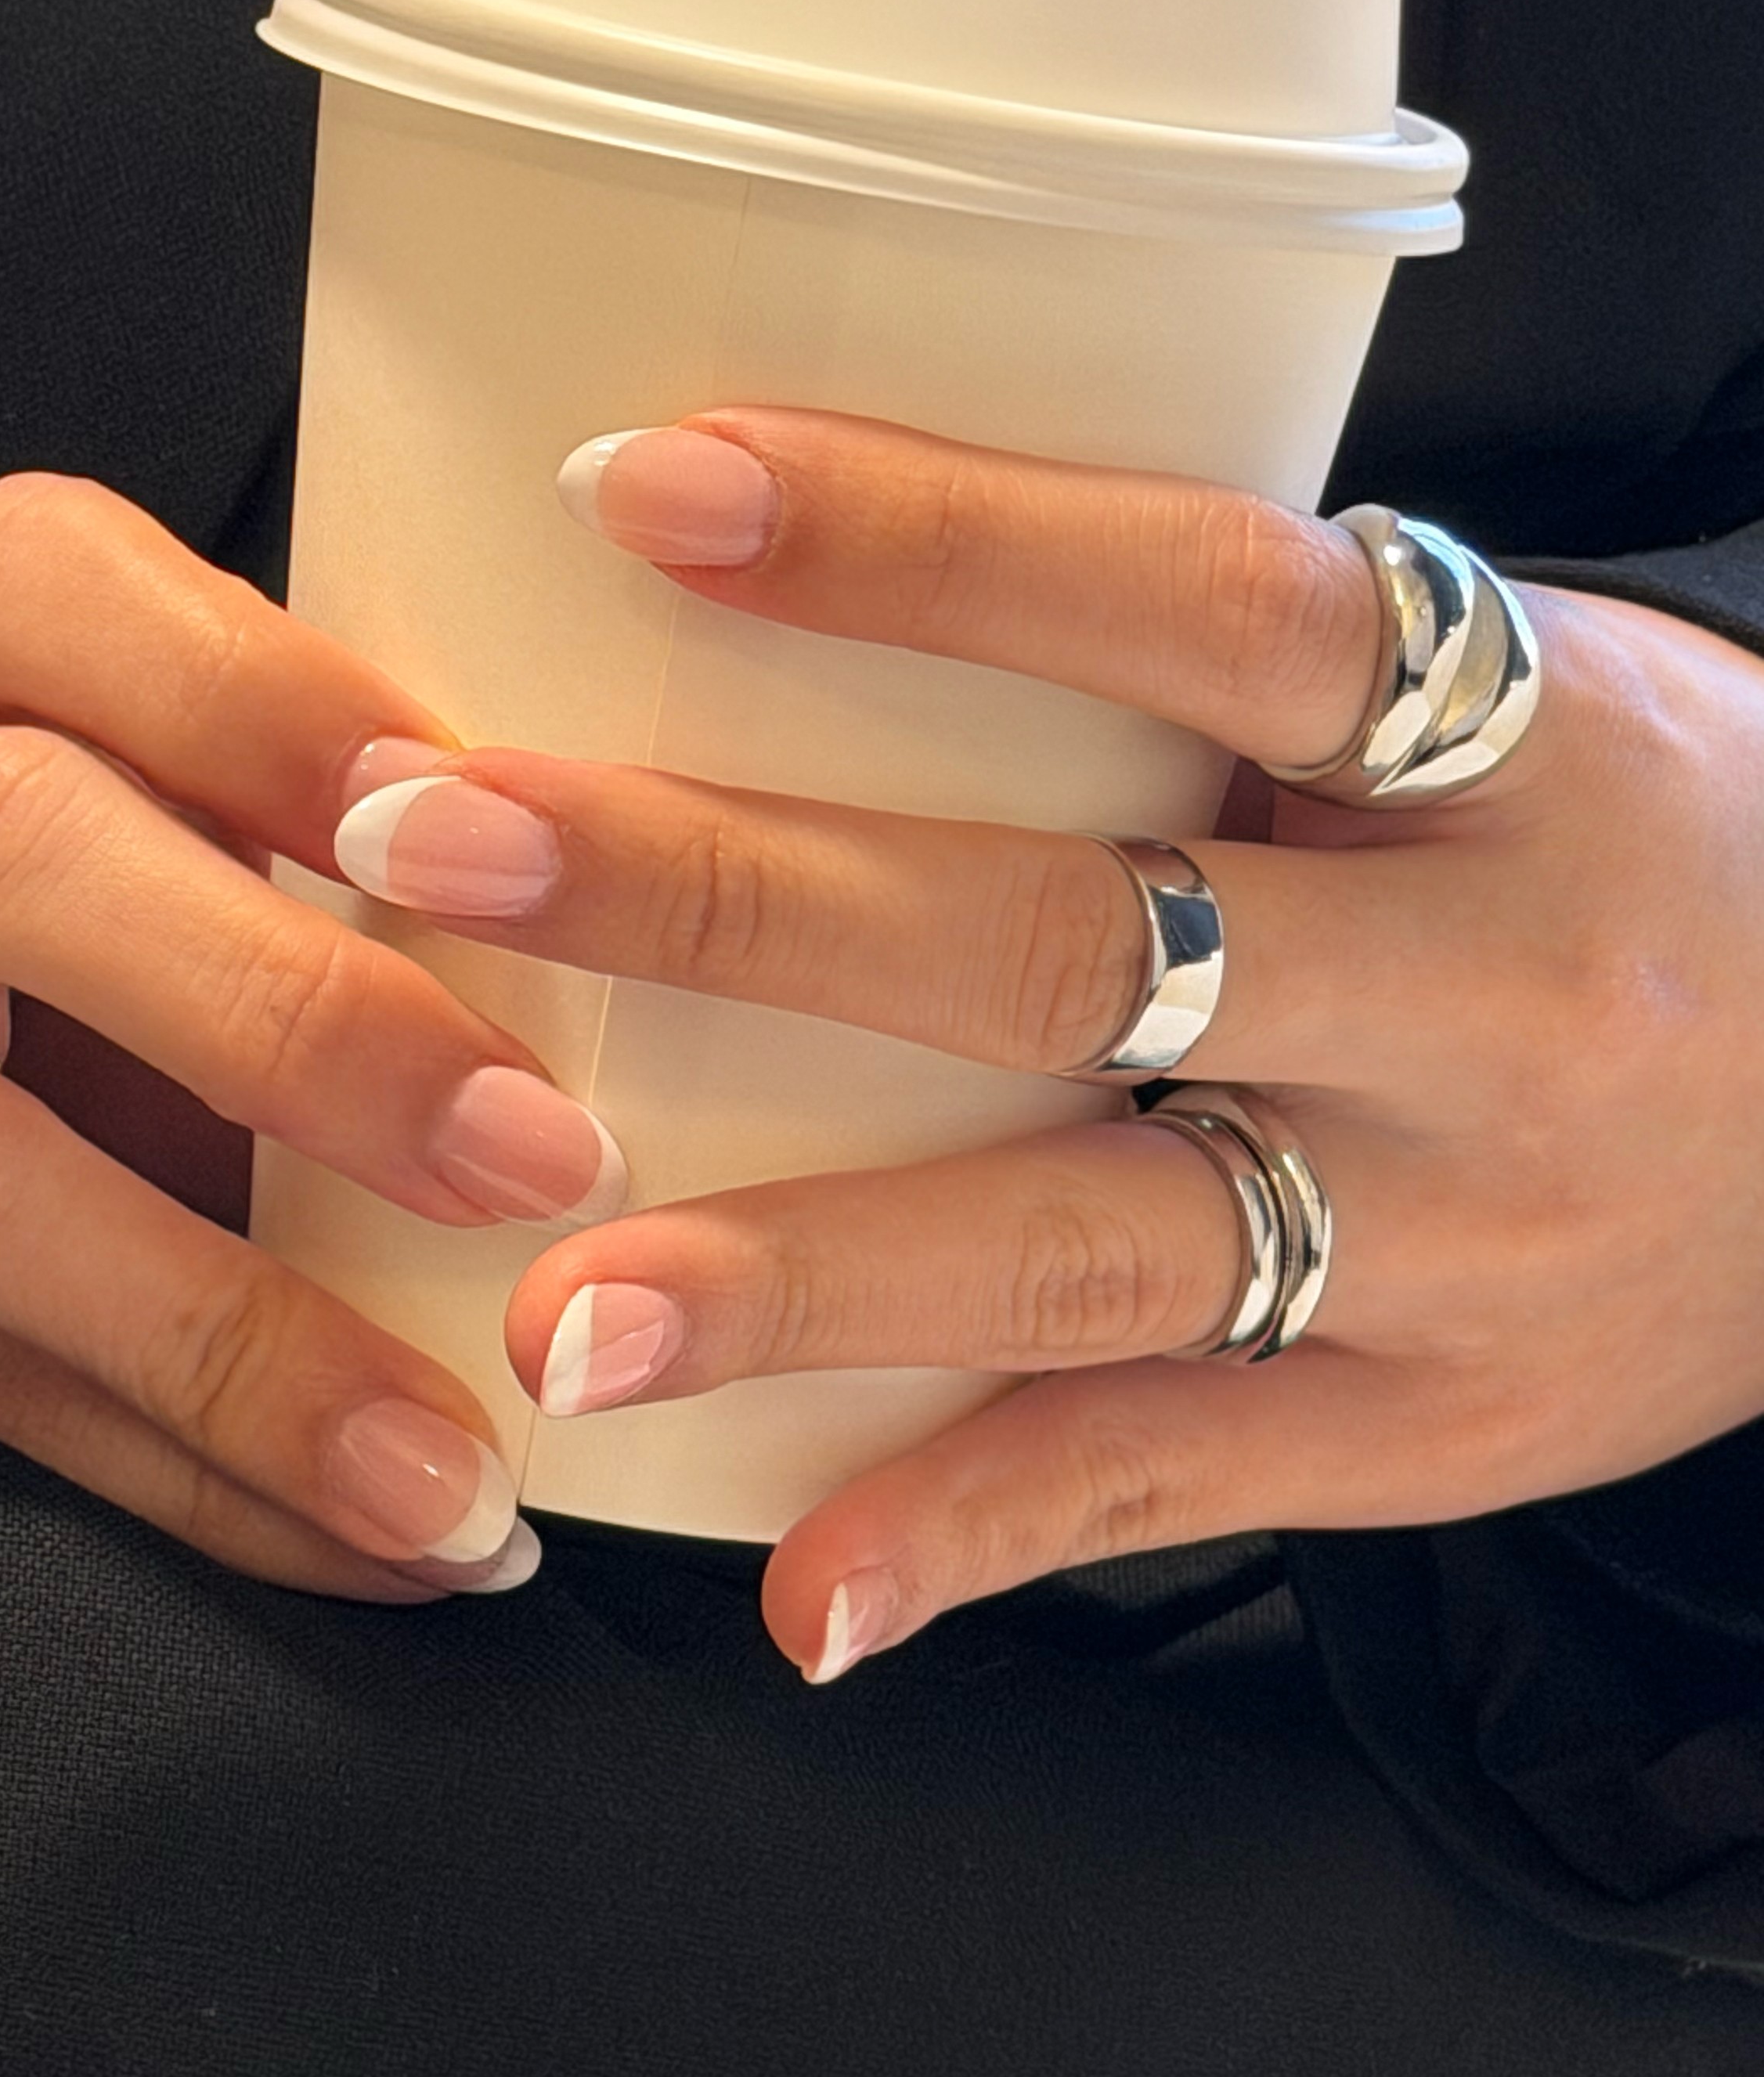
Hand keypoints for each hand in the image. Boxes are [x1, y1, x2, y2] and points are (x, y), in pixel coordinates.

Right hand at [0, 475, 629, 1600]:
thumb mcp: (75, 777)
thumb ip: (272, 817)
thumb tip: (623, 928)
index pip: (49, 588)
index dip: (258, 691)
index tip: (460, 799)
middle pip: (6, 864)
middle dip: (289, 1015)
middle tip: (535, 1155)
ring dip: (239, 1336)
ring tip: (456, 1463)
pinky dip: (200, 1485)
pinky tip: (383, 1541)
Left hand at [325, 410, 1763, 1676]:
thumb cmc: (1646, 837)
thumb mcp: (1522, 683)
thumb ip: (1255, 651)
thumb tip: (852, 553)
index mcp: (1509, 740)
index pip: (1201, 602)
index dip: (922, 544)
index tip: (641, 486)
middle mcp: (1480, 992)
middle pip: (1063, 940)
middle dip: (722, 897)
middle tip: (433, 851)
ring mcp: (1457, 1234)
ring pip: (1085, 1250)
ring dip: (799, 1280)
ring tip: (548, 1309)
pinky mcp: (1436, 1428)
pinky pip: (1178, 1487)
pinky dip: (978, 1534)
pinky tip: (800, 1590)